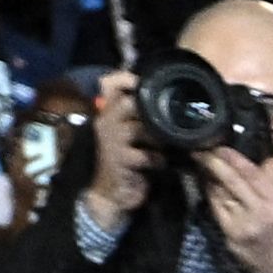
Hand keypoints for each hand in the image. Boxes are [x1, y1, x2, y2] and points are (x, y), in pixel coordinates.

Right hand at [78, 70, 152, 222]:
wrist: (109, 195)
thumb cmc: (123, 162)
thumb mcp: (127, 135)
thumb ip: (138, 117)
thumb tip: (165, 100)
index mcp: (106, 113)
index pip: (110, 84)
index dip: (127, 77)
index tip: (148, 82)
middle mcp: (106, 122)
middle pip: (129, 102)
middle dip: (151, 111)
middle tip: (166, 122)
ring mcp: (112, 141)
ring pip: (140, 127)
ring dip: (158, 138)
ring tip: (167, 146)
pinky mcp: (121, 160)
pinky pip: (147, 154)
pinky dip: (158, 159)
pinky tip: (160, 164)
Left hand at [203, 130, 272, 272]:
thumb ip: (269, 190)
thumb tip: (250, 168)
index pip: (251, 173)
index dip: (232, 157)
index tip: (219, 146)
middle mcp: (258, 213)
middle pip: (231, 181)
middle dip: (213, 162)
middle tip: (200, 149)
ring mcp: (241, 227)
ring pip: (219, 196)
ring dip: (209, 179)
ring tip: (202, 166)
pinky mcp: (230, 239)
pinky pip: (217, 213)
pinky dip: (212, 199)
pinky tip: (209, 189)